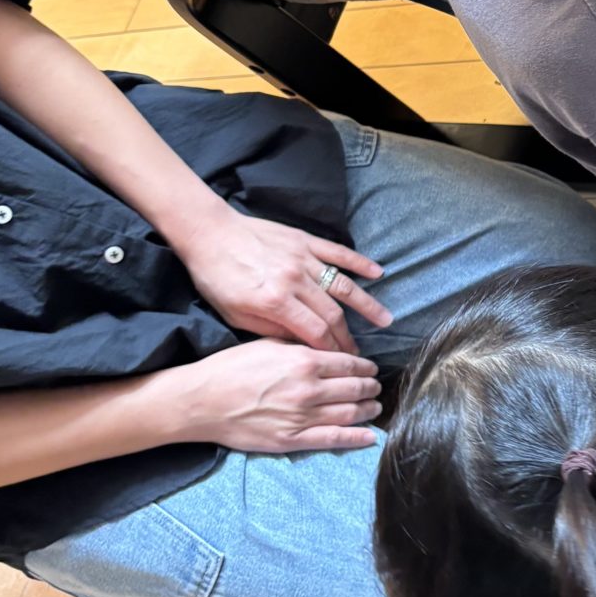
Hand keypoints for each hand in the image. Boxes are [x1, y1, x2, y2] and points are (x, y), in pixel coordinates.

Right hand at [175, 341, 382, 454]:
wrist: (201, 401)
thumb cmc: (230, 368)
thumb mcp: (267, 344)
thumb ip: (300, 345)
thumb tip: (325, 345)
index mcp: (304, 361)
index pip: (348, 364)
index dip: (365, 367)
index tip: (371, 368)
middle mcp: (308, 389)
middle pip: (354, 388)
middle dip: (370, 387)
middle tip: (376, 386)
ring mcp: (302, 417)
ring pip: (349, 413)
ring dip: (368, 409)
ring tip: (375, 406)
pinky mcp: (292, 440)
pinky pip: (333, 439)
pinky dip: (356, 438)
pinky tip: (370, 436)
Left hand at [177, 203, 390, 351]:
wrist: (209, 234)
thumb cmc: (216, 278)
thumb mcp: (235, 315)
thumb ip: (270, 330)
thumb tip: (300, 344)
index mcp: (276, 302)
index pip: (315, 333)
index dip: (332, 350)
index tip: (344, 363)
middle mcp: (295, 280)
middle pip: (332, 314)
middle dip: (348, 337)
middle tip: (360, 354)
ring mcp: (303, 258)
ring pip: (342, 285)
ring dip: (366, 305)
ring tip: (386, 320)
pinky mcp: (305, 240)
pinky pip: (338, 253)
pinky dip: (359, 263)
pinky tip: (377, 273)